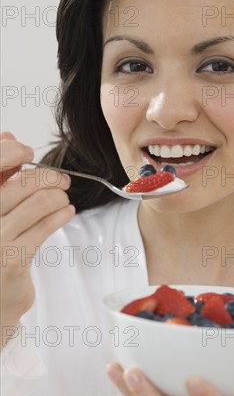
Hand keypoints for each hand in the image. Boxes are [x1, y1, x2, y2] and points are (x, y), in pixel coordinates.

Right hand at [0, 132, 74, 343]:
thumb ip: (0, 175)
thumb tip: (9, 137)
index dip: (12, 152)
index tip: (27, 153)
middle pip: (23, 182)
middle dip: (49, 177)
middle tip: (62, 180)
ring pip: (39, 202)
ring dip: (59, 196)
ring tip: (63, 199)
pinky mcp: (13, 258)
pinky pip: (45, 226)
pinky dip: (61, 214)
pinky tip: (66, 212)